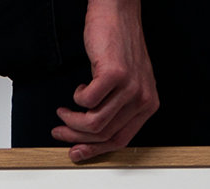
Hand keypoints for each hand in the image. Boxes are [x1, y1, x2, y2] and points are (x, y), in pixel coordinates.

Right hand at [51, 0, 158, 162]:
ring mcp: (130, 87)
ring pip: (95, 122)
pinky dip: (77, 98)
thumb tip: (91, 136)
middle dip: (77, 138)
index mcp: (148, 106)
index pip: (120, 141)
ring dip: (73, 121)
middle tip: (61, 133)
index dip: (95, 151)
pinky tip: (78, 90)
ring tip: (63, 113)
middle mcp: (143, 99)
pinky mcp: (115, 74)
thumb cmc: (119, 45)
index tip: (76, 153)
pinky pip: (88, 101)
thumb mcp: (126, 84)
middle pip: (105, 134)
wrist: (118, 11)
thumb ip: (117, 110)